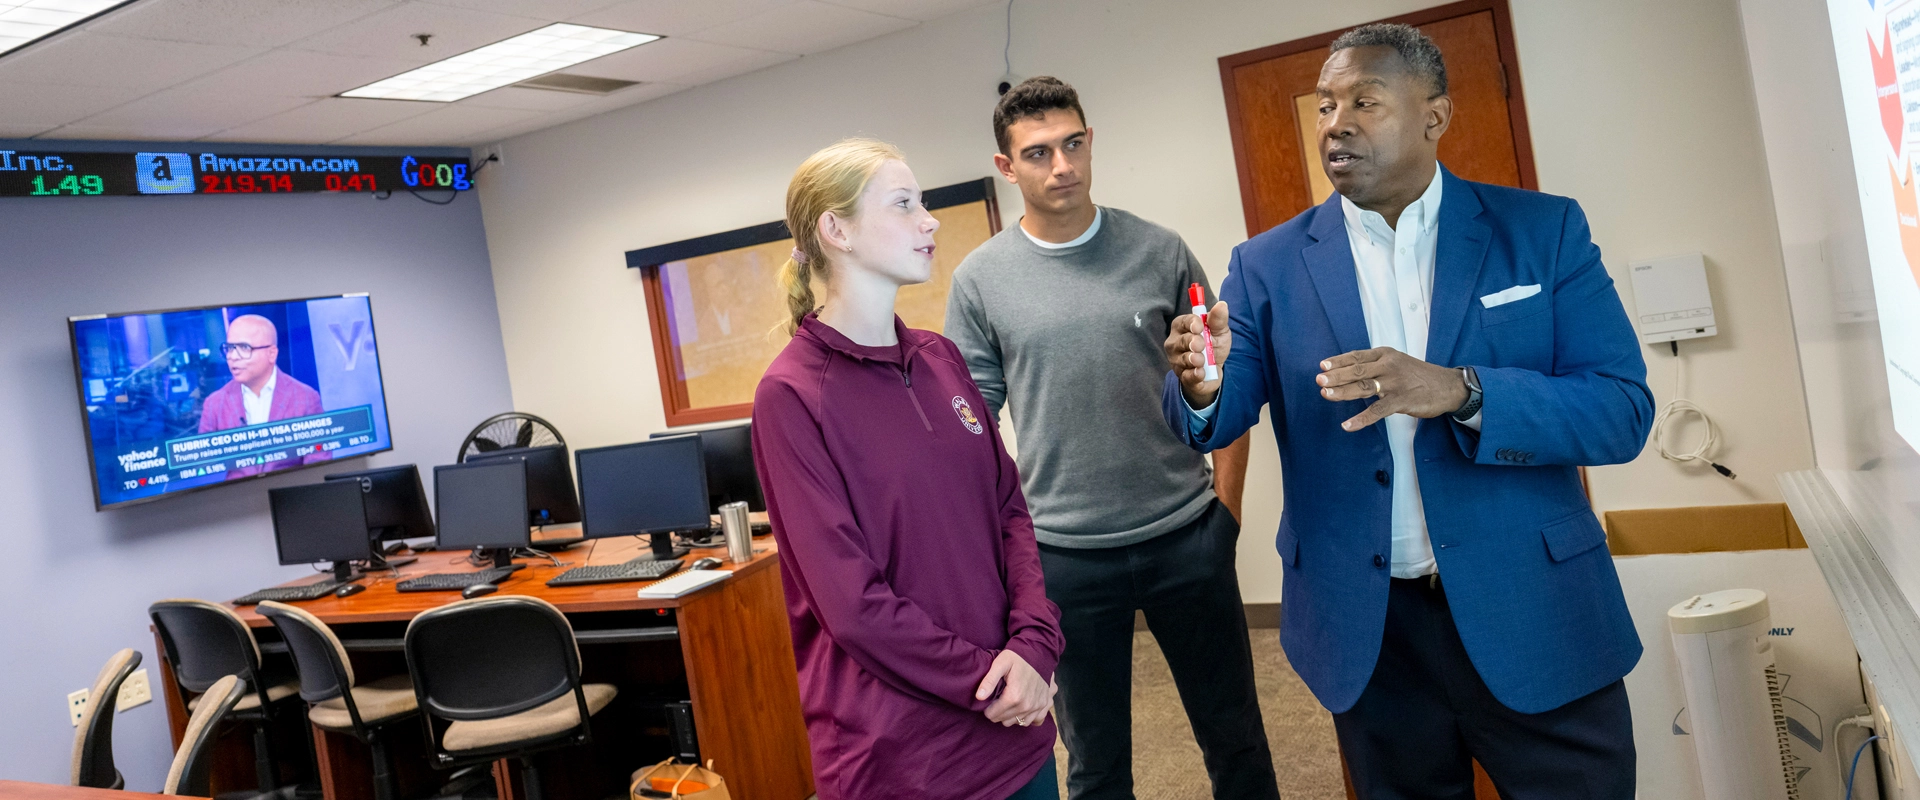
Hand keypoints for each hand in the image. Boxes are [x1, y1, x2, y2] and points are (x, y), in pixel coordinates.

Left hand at [976, 650, 1050, 726]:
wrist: (1040, 652)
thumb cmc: (1018, 657)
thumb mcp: (1000, 664)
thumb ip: (989, 681)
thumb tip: (979, 697)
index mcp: (1014, 697)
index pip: (993, 715)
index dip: (987, 709)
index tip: (988, 700)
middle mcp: (1027, 705)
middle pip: (1004, 720)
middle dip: (998, 712)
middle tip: (998, 699)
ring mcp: (1037, 706)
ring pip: (1018, 722)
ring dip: (1011, 716)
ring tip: (1008, 703)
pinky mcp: (1045, 705)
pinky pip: (1034, 721)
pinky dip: (1027, 717)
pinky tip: (1022, 708)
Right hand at [1164, 301, 1231, 407]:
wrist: (1215, 371)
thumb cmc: (1213, 346)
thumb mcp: (1219, 331)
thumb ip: (1218, 319)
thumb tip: (1221, 304)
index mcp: (1182, 327)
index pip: (1182, 322)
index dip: (1191, 323)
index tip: (1200, 327)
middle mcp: (1175, 343)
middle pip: (1180, 341)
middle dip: (1192, 342)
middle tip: (1201, 346)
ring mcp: (1176, 361)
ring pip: (1182, 359)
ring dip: (1194, 359)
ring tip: (1202, 361)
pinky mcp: (1182, 376)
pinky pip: (1186, 375)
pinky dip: (1195, 375)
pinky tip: (1201, 373)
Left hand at [1316, 348, 1468, 431]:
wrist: (1447, 386)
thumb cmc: (1418, 375)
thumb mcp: (1396, 362)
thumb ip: (1375, 366)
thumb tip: (1348, 373)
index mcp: (1385, 355)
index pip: (1357, 356)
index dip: (1339, 361)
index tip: (1322, 365)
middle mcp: (1388, 366)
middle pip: (1357, 371)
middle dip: (1336, 376)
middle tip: (1319, 380)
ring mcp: (1394, 383)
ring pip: (1363, 387)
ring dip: (1343, 392)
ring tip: (1326, 395)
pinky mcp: (1401, 400)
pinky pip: (1377, 411)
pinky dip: (1361, 419)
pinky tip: (1348, 425)